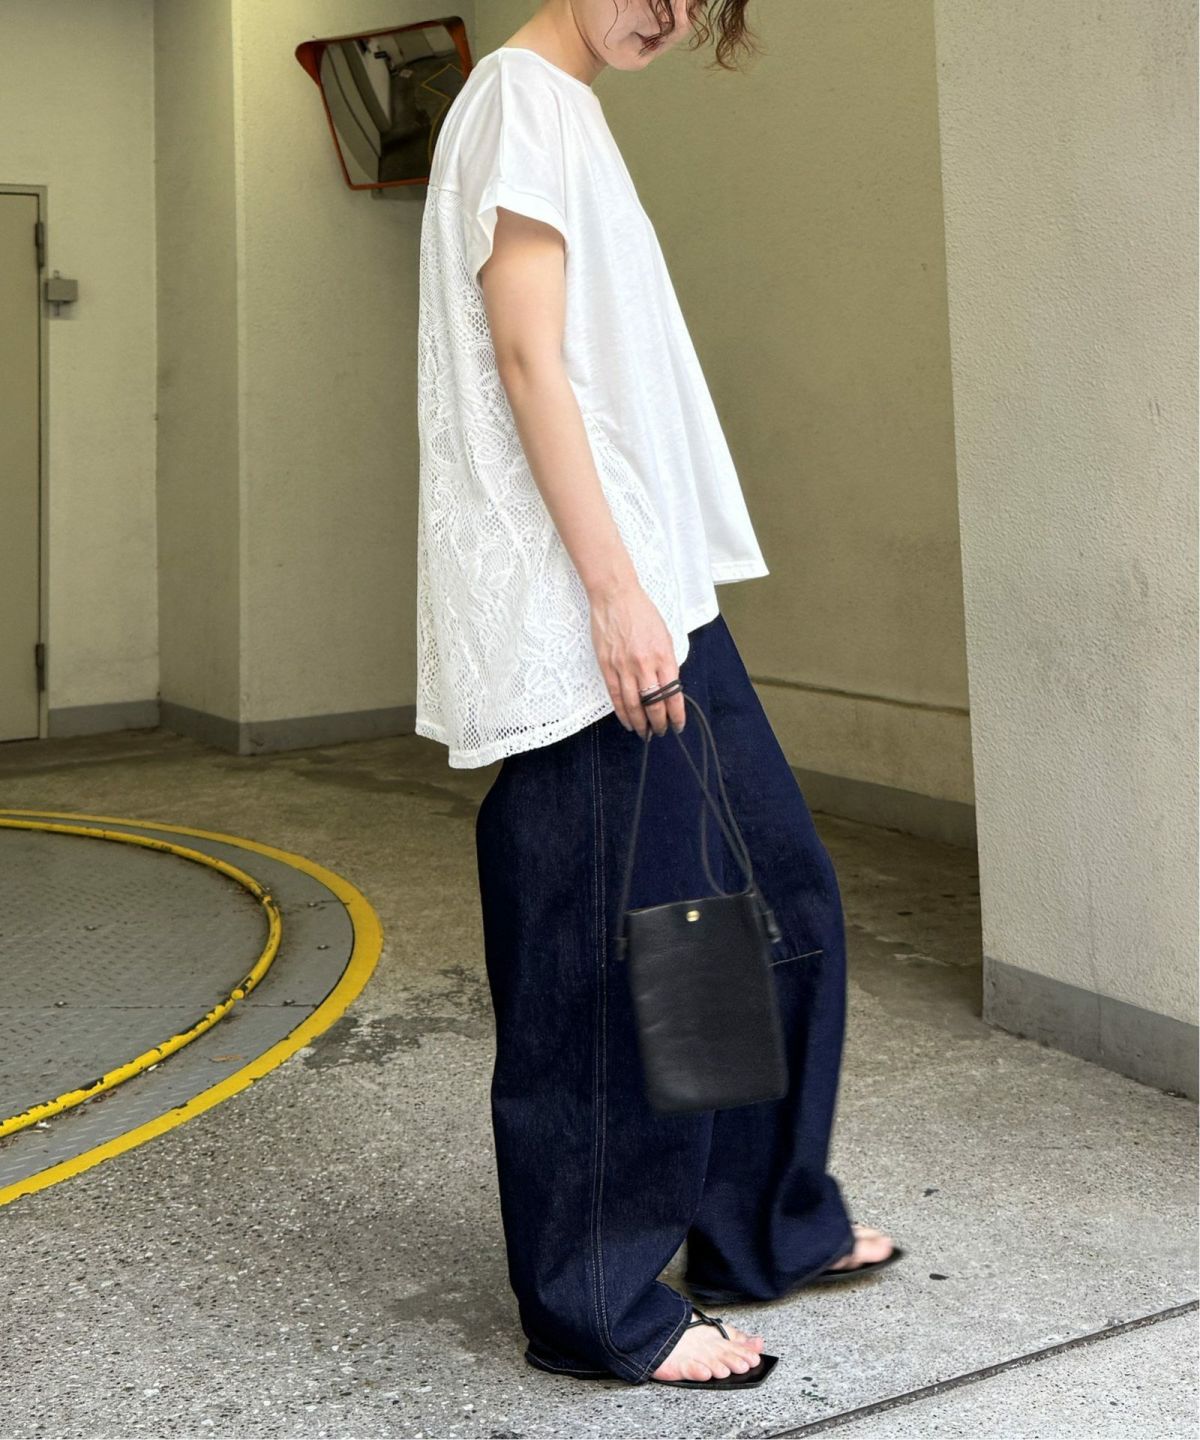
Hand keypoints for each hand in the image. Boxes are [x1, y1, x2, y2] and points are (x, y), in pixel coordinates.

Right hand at [589, 584, 685, 738]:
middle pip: (653, 704)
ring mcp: (624, 667)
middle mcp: (645, 665)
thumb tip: (668, 686)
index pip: (673, 695)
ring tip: (644, 733)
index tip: (678, 725)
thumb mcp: (665, 636)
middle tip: (660, 732)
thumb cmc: (642, 613)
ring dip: (639, 723)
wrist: (616, 597)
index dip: (676, 715)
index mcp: (664, 657)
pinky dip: (622, 712)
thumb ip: (667, 662)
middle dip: (659, 723)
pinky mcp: (607, 666)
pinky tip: (627, 721)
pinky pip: (615, 696)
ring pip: (633, 705)